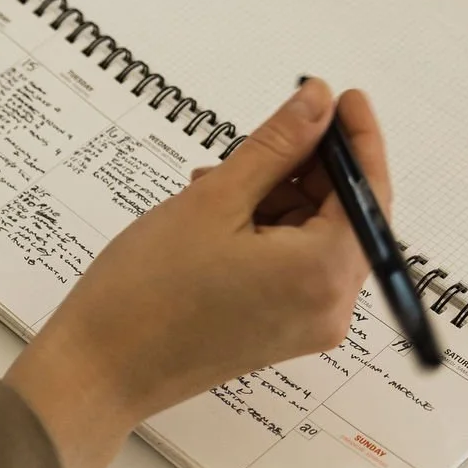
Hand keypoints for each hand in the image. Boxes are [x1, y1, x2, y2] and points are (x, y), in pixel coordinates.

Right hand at [5, 79, 390, 467]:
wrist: (98, 370)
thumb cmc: (146, 293)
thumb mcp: (213, 199)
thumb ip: (276, 145)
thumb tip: (319, 102)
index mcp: (322, 274)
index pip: (369, 191)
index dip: (357, 138)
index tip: (340, 97)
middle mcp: (329, 307)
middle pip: (344, 216)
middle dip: (307, 170)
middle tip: (260, 139)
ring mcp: (306, 326)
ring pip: (313, 238)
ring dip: (278, 200)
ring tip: (216, 185)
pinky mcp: (279, 333)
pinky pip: (292, 267)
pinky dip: (266, 233)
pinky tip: (218, 217)